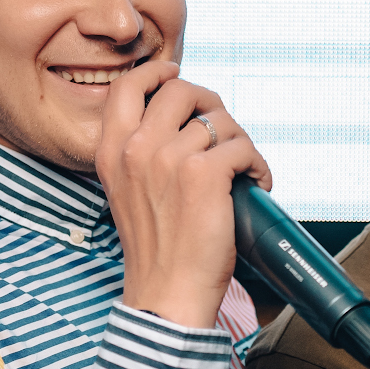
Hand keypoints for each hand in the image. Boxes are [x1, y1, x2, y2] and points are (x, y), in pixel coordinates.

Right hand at [96, 60, 272, 328]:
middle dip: (210, 104)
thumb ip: (142, 153)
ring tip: (243, 171)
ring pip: (220, 121)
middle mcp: (136, 148)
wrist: (166, 295)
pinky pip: (243, 147)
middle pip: (181, 90)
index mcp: (111, 151)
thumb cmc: (156, 250)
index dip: (157, 73)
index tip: (176, 76)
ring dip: (240, 144)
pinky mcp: (204, 174)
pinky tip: (256, 184)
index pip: (129, 86)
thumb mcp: (129, 192)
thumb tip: (184, 123)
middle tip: (224, 131)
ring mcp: (169, 158)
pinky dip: (258, 165)